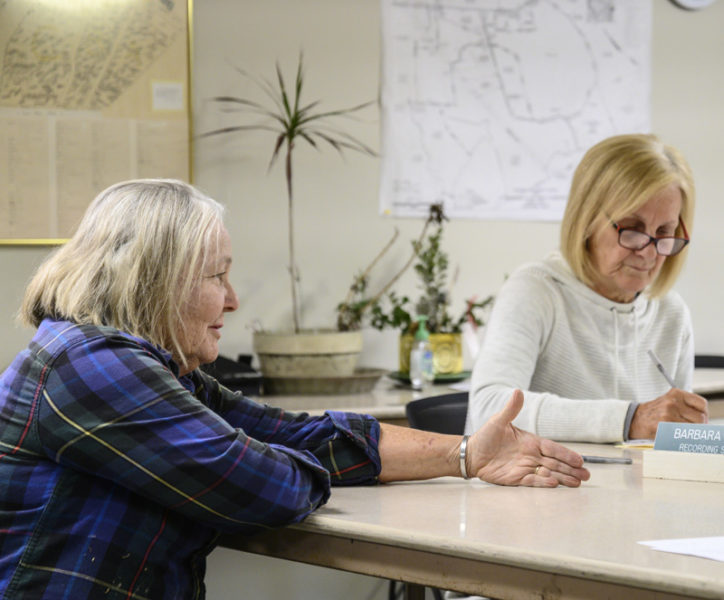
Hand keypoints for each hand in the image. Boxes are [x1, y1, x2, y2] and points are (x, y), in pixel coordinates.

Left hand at [467, 390, 589, 486]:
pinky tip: (553, 484)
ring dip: (562, 478)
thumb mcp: (498, 421)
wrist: (471, 453)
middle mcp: (531, 456)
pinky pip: (532, 481)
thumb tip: (518, 391)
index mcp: (530, 442)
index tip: (579, 459)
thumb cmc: (486, 436)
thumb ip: (510, 409)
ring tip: (576, 483)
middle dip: (571, 469)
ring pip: (548, 473)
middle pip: (555, 464)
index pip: (552, 448)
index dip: (566, 454)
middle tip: (586, 475)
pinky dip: (542, 483)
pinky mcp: (516, 479)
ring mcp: (525, 468)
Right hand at [629, 389, 707, 439]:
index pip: (702, 404)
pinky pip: (683, 435)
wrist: (632, 420)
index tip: (698, 419)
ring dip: (690, 433)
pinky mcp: (664, 426)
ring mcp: (668, 414)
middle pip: (700, 418)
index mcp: (675, 394)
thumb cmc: (653, 413)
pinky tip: (673, 436)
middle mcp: (672, 402)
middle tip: (689, 429)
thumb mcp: (669, 402)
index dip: (703, 414)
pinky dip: (681, 438)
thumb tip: (704, 421)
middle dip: (698, 426)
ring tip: (680, 432)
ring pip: (694, 428)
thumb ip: (686, 407)